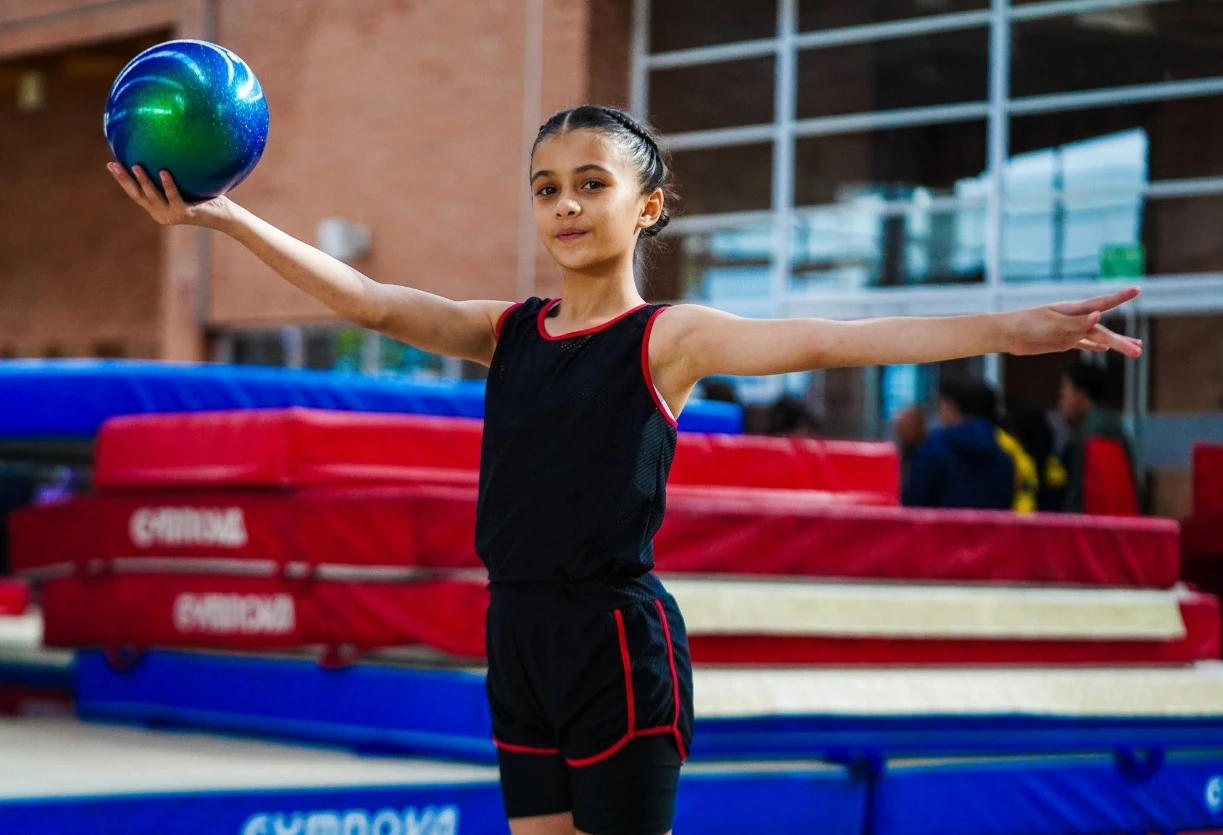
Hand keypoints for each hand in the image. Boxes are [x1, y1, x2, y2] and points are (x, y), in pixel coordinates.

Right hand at [106, 163, 233, 228]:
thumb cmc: (208, 198)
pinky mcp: (185, 213)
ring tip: (135, 165)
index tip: (110, 163)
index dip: (122, 180)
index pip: (136, 193)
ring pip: (152, 197)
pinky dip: (168, 184)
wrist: (226, 217)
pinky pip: (174, 197)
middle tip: (112, 164)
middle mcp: (161, 214)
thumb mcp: (188, 185)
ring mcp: (172, 215)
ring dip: (142, 181)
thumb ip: (177, 174)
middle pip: (137, 195)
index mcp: (158, 208)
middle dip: (123, 180)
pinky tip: (163, 171)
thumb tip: (167, 150)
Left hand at [1004, 287, 1142, 357]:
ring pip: (1098, 338)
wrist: (1007, 334)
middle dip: (1121, 341)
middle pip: (1103, 330)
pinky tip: (1104, 350)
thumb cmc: (1027, 324)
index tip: (1137, 289)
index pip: (1102, 303)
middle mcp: (1076, 319)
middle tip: (1139, 351)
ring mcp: (1070, 331)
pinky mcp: (1062, 342)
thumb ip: (1076, 322)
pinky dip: (1094, 347)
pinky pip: (1083, 344)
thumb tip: (1099, 316)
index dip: (1120, 297)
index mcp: (1074, 310)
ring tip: (1135, 350)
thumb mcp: (1052, 324)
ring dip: (1115, 344)